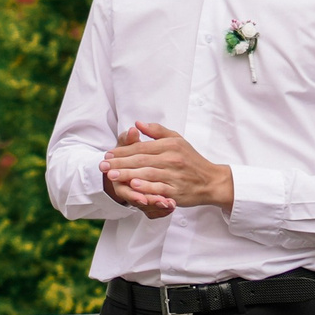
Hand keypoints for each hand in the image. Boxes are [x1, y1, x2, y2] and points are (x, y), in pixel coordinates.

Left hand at [102, 122, 233, 215]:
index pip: (142, 147)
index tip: (108, 154)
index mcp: (171, 145)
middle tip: (102, 165)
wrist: (212, 181)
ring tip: (111, 175)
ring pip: (148, 174)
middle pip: (141, 160)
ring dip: (128, 174)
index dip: (123, 151)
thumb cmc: (191, 160)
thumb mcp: (178, 140)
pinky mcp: (177, 191)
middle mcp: (172, 159)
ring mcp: (175, 175)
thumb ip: (157, 131)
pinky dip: (146, 187)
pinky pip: (159, 188)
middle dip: (120, 163)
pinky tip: (133, 186)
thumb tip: (137, 123)